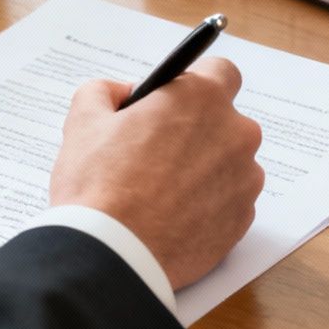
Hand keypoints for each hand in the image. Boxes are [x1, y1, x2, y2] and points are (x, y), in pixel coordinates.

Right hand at [49, 58, 263, 289]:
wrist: (113, 255)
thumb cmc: (98, 186)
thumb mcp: (84, 121)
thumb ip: (104, 91)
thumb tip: (123, 94)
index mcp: (200, 99)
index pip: (221, 72)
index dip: (197, 85)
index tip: (176, 103)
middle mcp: (234, 134)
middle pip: (225, 122)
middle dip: (198, 132)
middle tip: (157, 152)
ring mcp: (244, 180)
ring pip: (229, 164)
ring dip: (205, 170)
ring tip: (162, 192)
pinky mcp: (243, 220)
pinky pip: (230, 201)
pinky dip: (208, 205)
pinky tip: (173, 217)